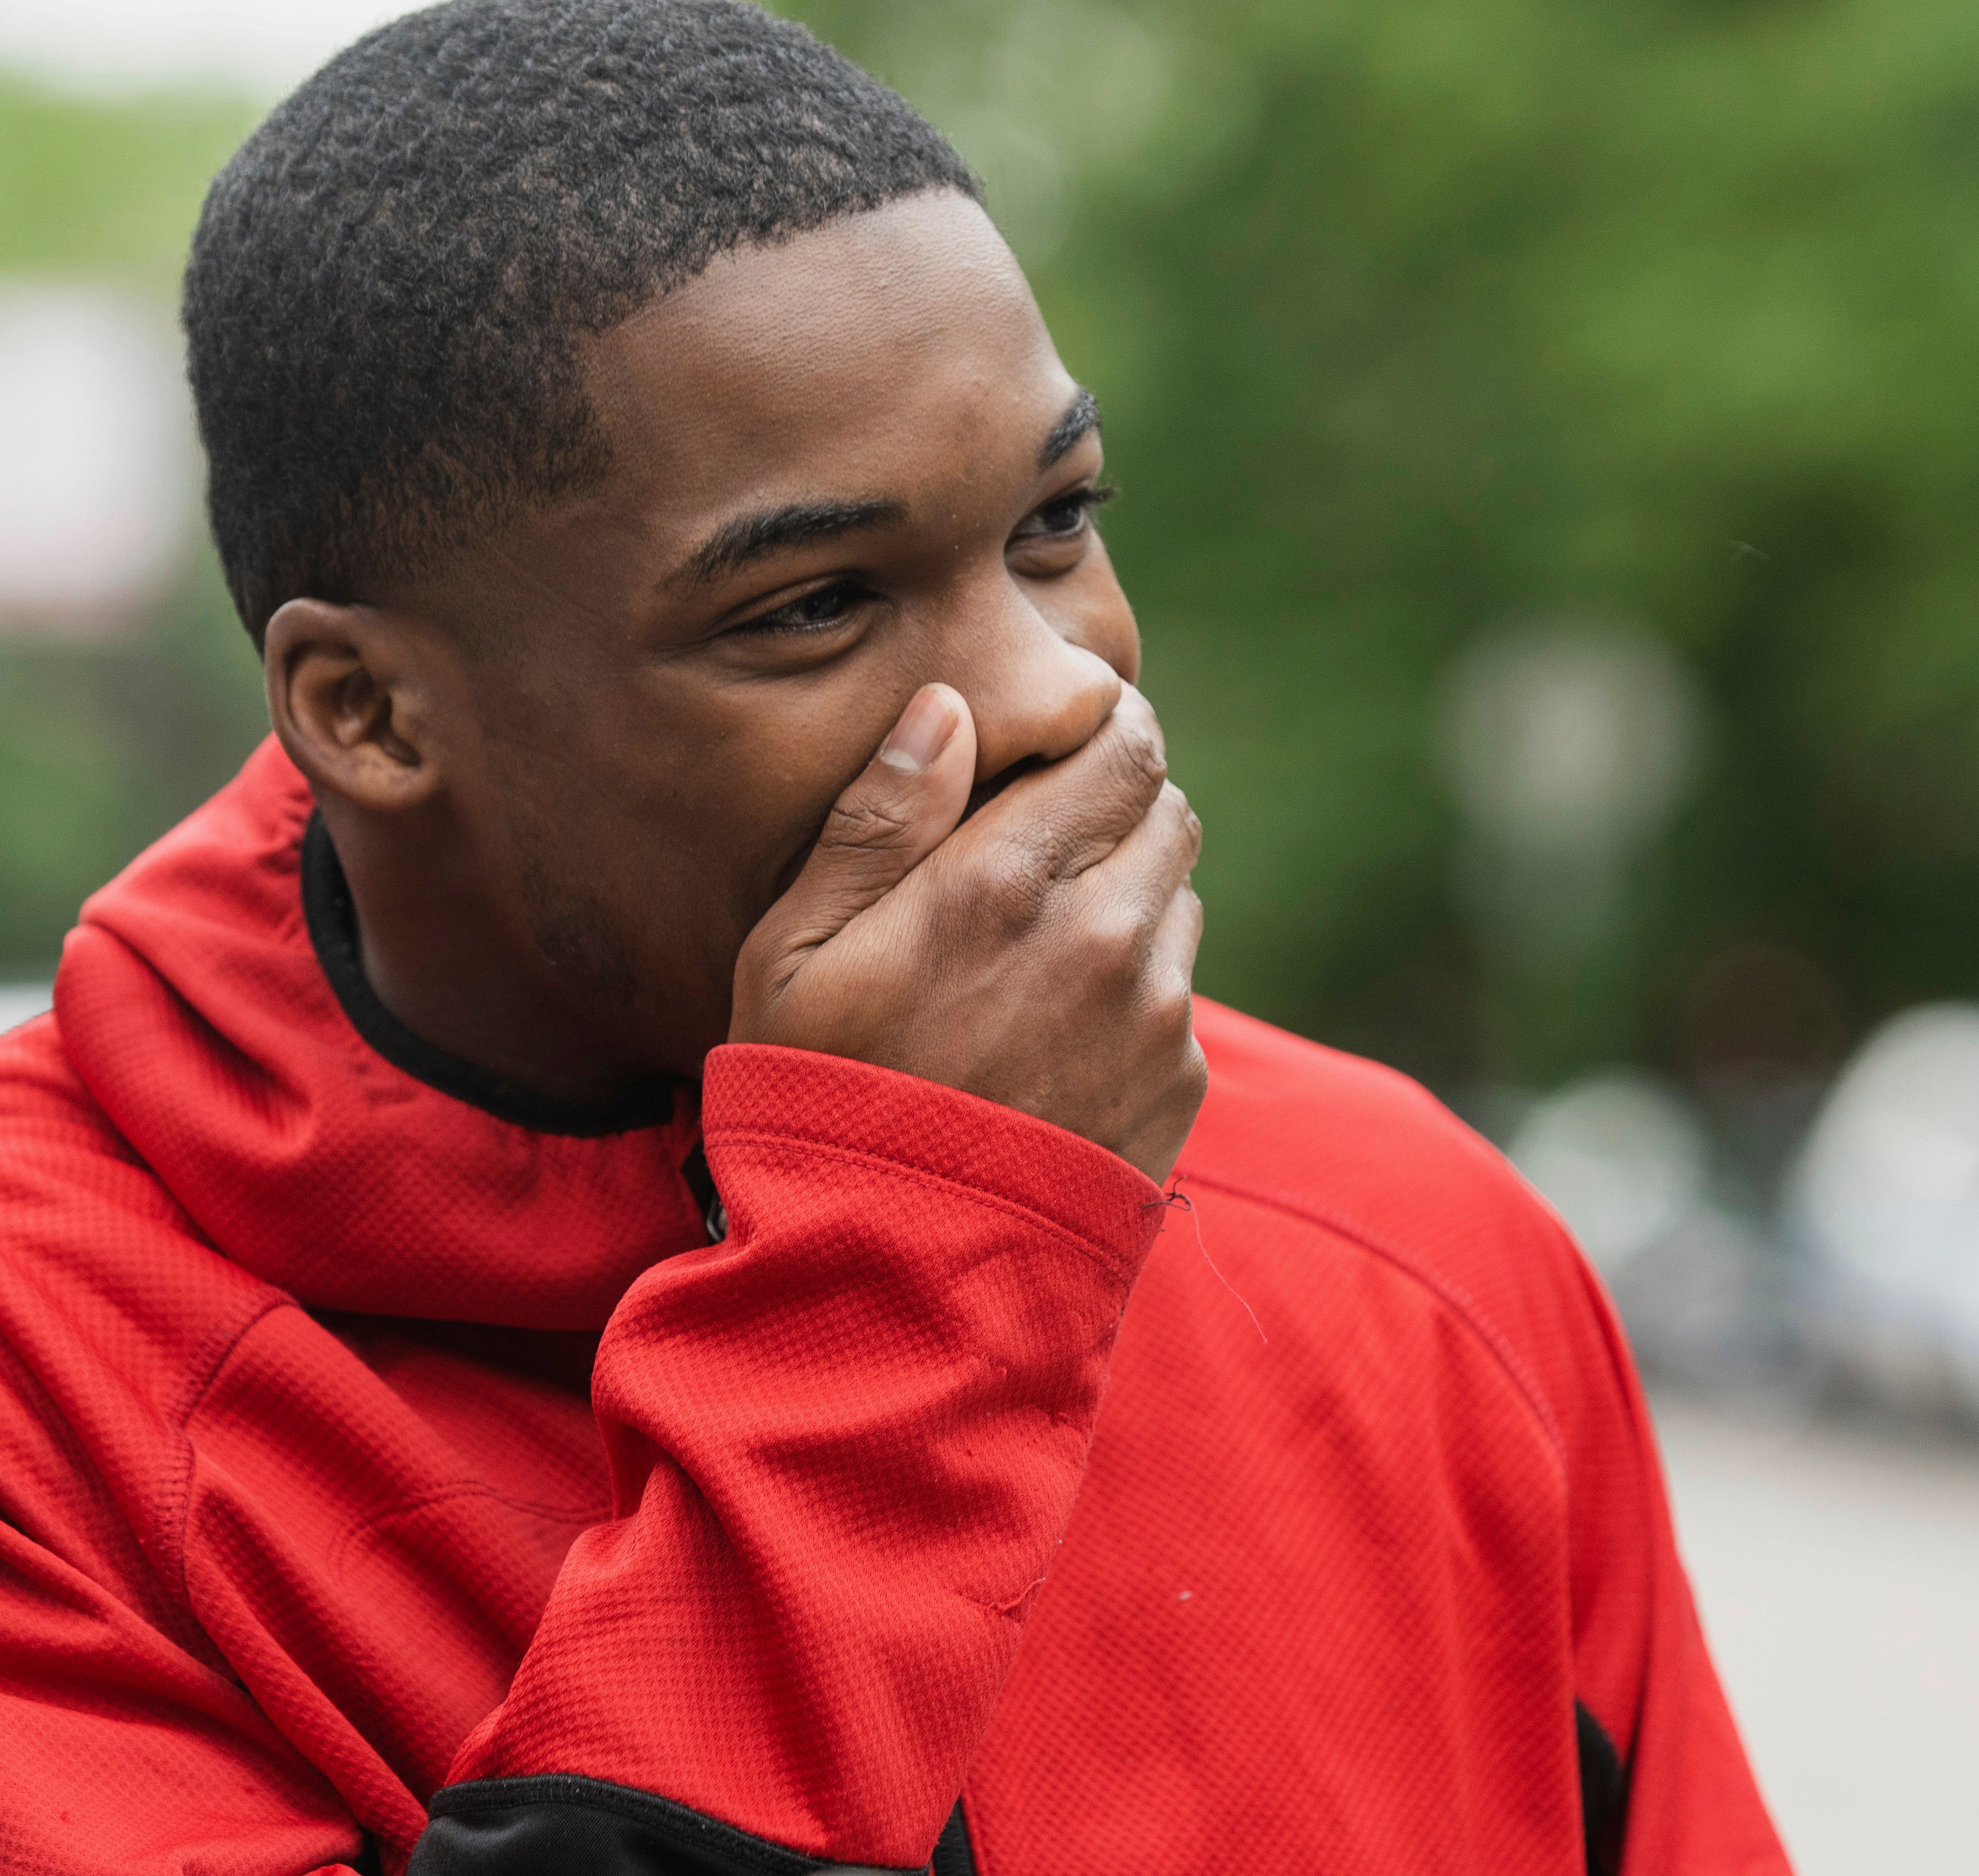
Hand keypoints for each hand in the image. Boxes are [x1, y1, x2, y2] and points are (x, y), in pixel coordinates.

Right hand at [729, 679, 1206, 1183]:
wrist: (897, 1271)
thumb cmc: (823, 1096)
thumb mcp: (798, 953)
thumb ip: (878, 819)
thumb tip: (947, 707)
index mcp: (1005, 882)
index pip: (1122, 747)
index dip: (1104, 731)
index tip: (1067, 747)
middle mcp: (1103, 935)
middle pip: (1166, 812)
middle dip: (1116, 811)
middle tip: (1045, 849)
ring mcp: (1154, 1014)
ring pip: (1178, 900)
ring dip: (1130, 900)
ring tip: (1039, 955)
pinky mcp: (1181, 1083)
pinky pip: (1180, 996)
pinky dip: (1138, 992)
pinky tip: (1057, 1038)